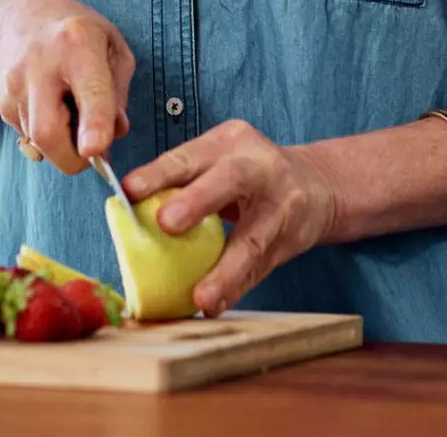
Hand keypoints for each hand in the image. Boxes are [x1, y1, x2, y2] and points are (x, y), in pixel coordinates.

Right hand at [0, 0, 133, 175]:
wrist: (22, 18)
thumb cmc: (78, 34)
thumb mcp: (113, 48)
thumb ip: (119, 94)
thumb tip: (113, 135)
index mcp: (78, 41)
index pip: (89, 91)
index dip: (94, 125)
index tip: (94, 148)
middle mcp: (41, 62)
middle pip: (47, 131)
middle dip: (72, 158)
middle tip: (90, 151)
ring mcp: (14, 82)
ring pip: (37, 140)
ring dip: (61, 143)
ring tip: (71, 112)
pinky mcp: (1, 101)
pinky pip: (27, 136)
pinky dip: (45, 136)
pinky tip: (51, 107)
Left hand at [121, 120, 337, 315]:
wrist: (317, 184)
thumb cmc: (249, 172)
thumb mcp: (220, 158)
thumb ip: (183, 179)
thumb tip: (128, 207)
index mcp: (229, 142)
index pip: (189, 155)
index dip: (159, 173)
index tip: (129, 190)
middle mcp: (258, 167)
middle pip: (229, 180)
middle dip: (197, 201)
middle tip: (166, 224)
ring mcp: (281, 204)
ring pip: (252, 239)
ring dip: (225, 272)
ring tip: (201, 298)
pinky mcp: (291, 239)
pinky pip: (260, 267)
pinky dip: (236, 288)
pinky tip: (217, 305)